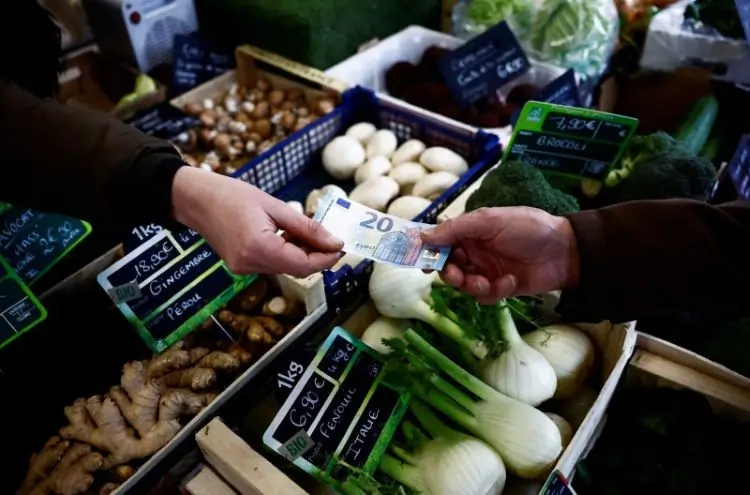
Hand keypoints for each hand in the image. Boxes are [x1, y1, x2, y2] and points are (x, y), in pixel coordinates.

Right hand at [171, 167, 342, 276]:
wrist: (195, 198)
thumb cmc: (232, 194)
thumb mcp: (275, 206)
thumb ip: (306, 227)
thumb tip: (335, 242)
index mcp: (259, 248)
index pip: (304, 265)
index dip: (326, 259)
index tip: (342, 246)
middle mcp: (250, 264)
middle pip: (296, 269)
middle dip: (317, 255)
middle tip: (330, 236)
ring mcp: (243, 268)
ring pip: (285, 268)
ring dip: (302, 253)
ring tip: (307, 230)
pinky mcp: (240, 266)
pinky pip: (272, 264)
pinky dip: (286, 253)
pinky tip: (289, 236)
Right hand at [421, 207, 579, 303]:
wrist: (565, 250)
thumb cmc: (528, 228)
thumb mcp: (490, 221)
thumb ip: (456, 229)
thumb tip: (423, 236)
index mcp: (471, 232)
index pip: (442, 243)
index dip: (430, 252)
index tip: (421, 262)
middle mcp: (476, 252)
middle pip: (449, 268)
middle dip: (449, 274)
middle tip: (455, 275)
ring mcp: (488, 271)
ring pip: (464, 286)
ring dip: (471, 286)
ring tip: (484, 282)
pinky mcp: (501, 288)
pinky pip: (485, 297)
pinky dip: (494, 291)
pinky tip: (511, 281)